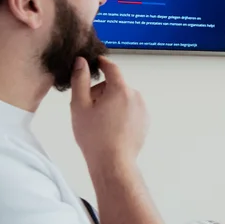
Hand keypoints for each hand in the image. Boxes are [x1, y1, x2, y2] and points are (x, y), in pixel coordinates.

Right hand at [70, 57, 147, 173]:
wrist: (113, 162)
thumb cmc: (94, 135)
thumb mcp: (79, 105)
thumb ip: (80, 80)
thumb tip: (82, 61)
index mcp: (120, 89)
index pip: (111, 68)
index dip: (101, 63)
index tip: (95, 62)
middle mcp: (136, 96)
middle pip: (115, 86)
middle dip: (101, 92)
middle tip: (88, 109)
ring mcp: (142, 110)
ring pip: (122, 99)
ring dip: (110, 103)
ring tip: (98, 122)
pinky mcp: (144, 122)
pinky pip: (129, 111)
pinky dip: (120, 113)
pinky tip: (110, 128)